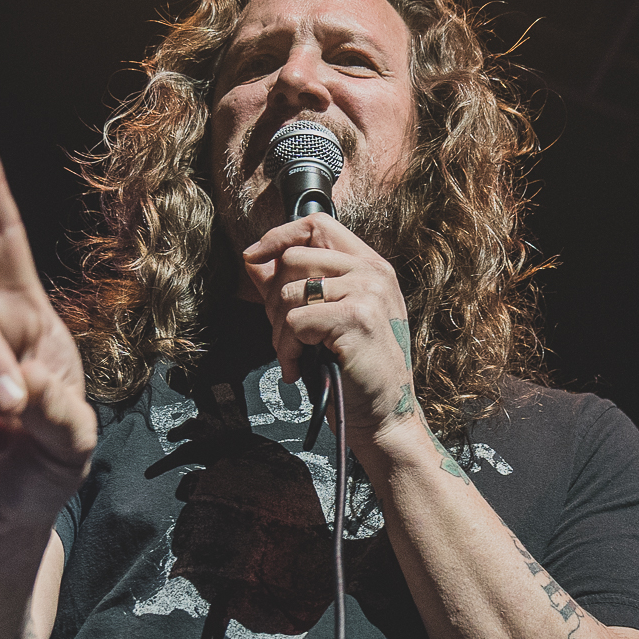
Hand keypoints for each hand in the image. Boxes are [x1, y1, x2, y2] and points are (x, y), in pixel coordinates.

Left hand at [242, 214, 419, 450]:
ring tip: (294, 356)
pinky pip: (296, 320)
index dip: (279, 235)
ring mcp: (368, 293)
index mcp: (370, 266)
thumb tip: (252, 259)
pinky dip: (288, 349)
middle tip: (283, 334)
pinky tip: (299, 367)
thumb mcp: (326, 319)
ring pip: (290, 293)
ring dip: (279, 332)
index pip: (317, 224)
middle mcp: (373, 272)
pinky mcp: (356, 318)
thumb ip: (293, 286)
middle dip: (274, 299)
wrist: (385, 414)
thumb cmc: (354, 369)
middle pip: (295, 258)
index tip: (255, 257)